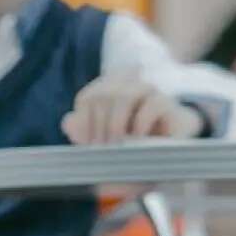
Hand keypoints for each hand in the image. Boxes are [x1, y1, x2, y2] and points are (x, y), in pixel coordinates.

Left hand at [63, 75, 203, 143]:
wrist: (164, 149)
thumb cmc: (126, 144)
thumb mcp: (99, 139)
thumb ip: (80, 130)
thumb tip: (68, 121)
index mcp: (107, 91)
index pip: (88, 97)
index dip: (83, 119)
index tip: (84, 142)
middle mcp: (126, 86)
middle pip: (103, 95)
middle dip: (98, 125)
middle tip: (100, 148)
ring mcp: (147, 92)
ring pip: (124, 95)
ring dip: (115, 123)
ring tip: (114, 144)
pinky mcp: (167, 103)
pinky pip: (152, 104)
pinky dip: (140, 123)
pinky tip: (136, 139)